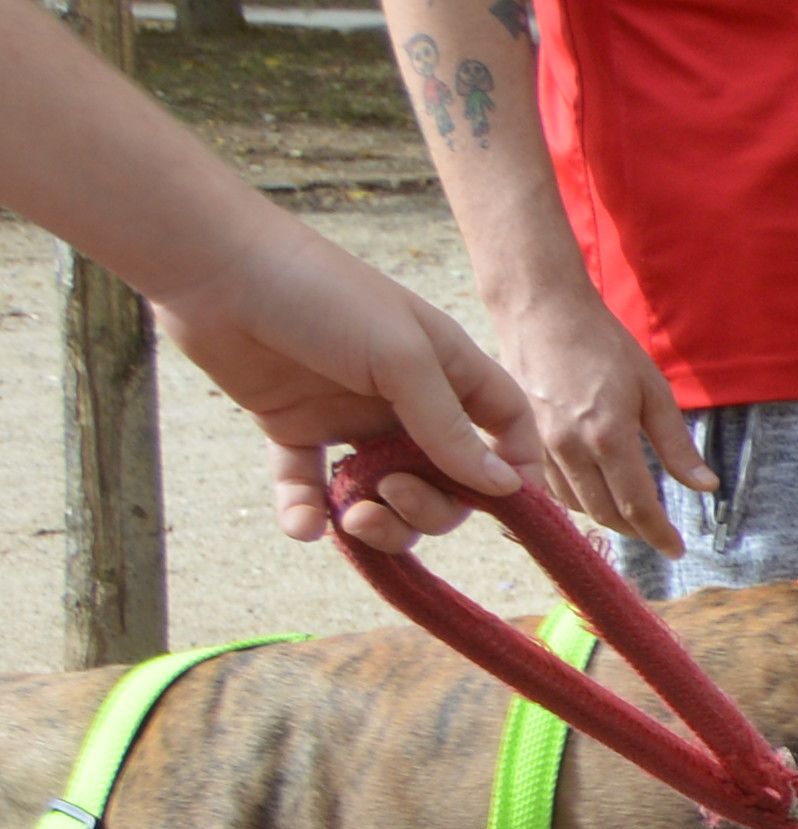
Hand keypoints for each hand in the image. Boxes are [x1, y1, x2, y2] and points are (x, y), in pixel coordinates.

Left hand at [150, 223, 545, 549]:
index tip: (508, 508)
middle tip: (395, 496)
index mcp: (444, 369)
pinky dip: (309, 513)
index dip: (515, 469)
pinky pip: (311, 486)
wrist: (211, 266)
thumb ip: (449, 428)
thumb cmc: (319, 294)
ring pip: (385, 494)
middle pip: (445, 480)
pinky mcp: (292, 427)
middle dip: (430, 506)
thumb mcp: (401, 359)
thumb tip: (504, 489)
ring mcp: (348, 416)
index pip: (504, 427)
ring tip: (352, 519)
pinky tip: (303, 524)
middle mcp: (403, 398)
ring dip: (378, 521)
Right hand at [493, 278, 705, 548]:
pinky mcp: (522, 436)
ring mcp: (540, 443)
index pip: (636, 506)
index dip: (659, 534)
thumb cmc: (603, 344)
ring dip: (605, 517)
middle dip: (635, 531)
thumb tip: (706, 487)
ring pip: (575, 504)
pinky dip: (576, 499)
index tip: (676, 550)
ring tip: (631, 516)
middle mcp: (569, 447)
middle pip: (604, 513)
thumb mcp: (653, 390)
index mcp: (607, 436)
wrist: (540, 310)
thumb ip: (677, 445)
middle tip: (658, 534)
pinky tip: (595, 492)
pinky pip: (550, 485)